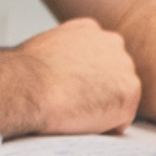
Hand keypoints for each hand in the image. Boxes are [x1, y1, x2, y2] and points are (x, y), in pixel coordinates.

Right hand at [15, 18, 140, 134]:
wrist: (29, 86)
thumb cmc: (27, 71)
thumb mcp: (45, 44)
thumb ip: (67, 49)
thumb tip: (67, 66)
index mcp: (90, 30)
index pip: (99, 54)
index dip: (84, 73)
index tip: (70, 83)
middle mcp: (113, 44)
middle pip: (113, 74)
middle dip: (98, 88)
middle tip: (72, 99)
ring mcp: (124, 69)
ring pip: (118, 97)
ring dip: (102, 106)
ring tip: (73, 108)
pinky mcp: (128, 95)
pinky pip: (120, 119)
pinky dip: (104, 125)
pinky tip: (81, 118)